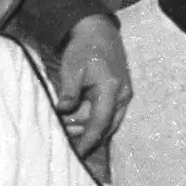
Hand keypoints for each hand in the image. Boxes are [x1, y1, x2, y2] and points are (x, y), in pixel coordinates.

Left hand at [56, 15, 130, 155]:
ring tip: (65, 126)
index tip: (78, 153)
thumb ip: (69, 90)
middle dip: (85, 135)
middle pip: (105, 126)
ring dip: (87, 128)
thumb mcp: (72, 67)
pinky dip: (92, 120)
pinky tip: (76, 121)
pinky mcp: (118, 96)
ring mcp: (123, 96)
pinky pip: (107, 115)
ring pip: (107, 122)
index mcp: (111, 89)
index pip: (100, 122)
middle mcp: (122, 96)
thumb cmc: (84, 48)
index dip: (88, 139)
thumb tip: (62, 110)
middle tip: (63, 134)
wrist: (99, 32)